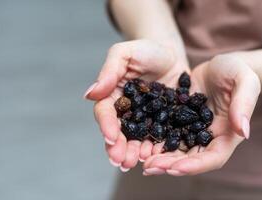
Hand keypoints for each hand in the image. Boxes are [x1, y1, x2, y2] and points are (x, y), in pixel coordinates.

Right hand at [84, 39, 188, 171]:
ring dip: (133, 153)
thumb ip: (109, 71)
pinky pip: (157, 138)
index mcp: (113, 96)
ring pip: (136, 139)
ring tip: (135, 164)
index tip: (111, 138)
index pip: (105, 113)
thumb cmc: (147, 50)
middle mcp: (127, 112)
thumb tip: (90, 94)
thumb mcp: (126, 53)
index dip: (106, 126)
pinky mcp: (162, 123)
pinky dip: (155, 149)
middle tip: (121, 161)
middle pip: (119, 132)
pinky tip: (155, 158)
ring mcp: (144, 119)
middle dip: (118, 148)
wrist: (172, 55)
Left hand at [143, 54, 260, 175]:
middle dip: (170, 165)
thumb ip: (244, 104)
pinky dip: (154, 140)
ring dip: (159, 157)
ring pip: (176, 149)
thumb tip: (243, 131)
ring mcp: (192, 129)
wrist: (219, 64)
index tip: (175, 168)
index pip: (213, 157)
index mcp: (226, 134)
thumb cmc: (236, 70)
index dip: (195, 166)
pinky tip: (139, 142)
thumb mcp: (244, 81)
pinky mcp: (179, 120)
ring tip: (141, 159)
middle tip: (149, 167)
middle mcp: (208, 137)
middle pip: (190, 158)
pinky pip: (166, 133)